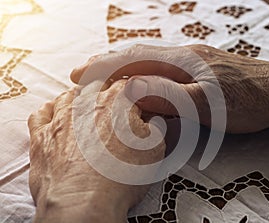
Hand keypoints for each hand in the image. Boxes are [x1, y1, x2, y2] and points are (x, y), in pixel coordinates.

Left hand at [28, 80, 165, 222]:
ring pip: (68, 96)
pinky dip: (50, 112)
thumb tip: (152, 120)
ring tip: (85, 111)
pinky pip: (42, 114)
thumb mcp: (154, 149)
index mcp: (116, 102)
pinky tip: (57, 117)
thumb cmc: (121, 177)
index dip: (131, 91)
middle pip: (95, 84)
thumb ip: (155, 127)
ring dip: (77, 100)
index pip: (125, 83)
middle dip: (105, 90)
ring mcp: (61, 117)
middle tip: (111, 105)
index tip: (134, 101)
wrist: (84, 201)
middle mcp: (86, 103)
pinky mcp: (42, 136)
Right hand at [71, 44, 268, 132]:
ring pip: (148, 59)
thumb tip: (131, 88)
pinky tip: (137, 77)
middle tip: (82, 72)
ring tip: (102, 74)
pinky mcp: (197, 69)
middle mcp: (183, 56)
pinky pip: (161, 66)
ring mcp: (191, 61)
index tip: (80, 75)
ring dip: (122, 66)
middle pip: (137, 54)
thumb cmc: (247, 100)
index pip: (134, 60)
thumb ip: (171, 96)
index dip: (104, 67)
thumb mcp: (208, 104)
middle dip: (107, 62)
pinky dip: (141, 71)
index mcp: (182, 61)